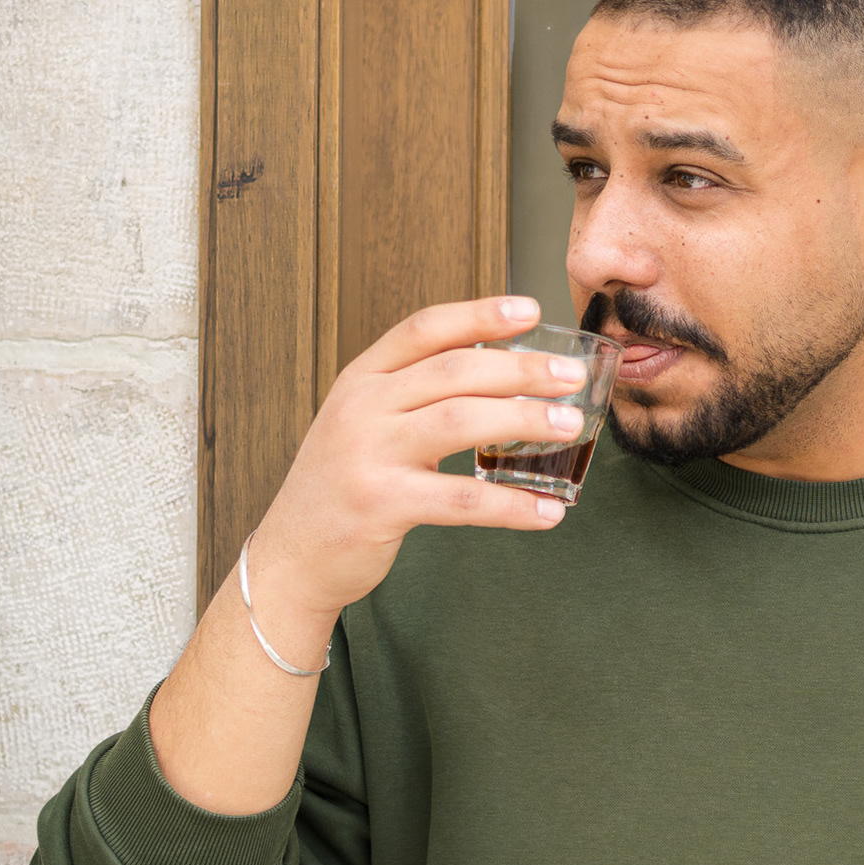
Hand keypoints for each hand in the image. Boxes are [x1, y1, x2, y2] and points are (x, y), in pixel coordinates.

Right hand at [245, 296, 592, 630]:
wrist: (292, 555)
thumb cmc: (344, 485)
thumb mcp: (364, 423)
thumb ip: (414, 395)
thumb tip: (500, 374)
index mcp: (360, 379)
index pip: (425, 329)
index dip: (480, 314)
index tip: (531, 309)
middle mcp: (361, 407)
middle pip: (453, 370)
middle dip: (520, 368)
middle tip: (571, 375)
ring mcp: (368, 455)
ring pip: (460, 422)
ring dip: (523, 420)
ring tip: (569, 427)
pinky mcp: (381, 505)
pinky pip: (461, 499)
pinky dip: (511, 505)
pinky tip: (548, 511)